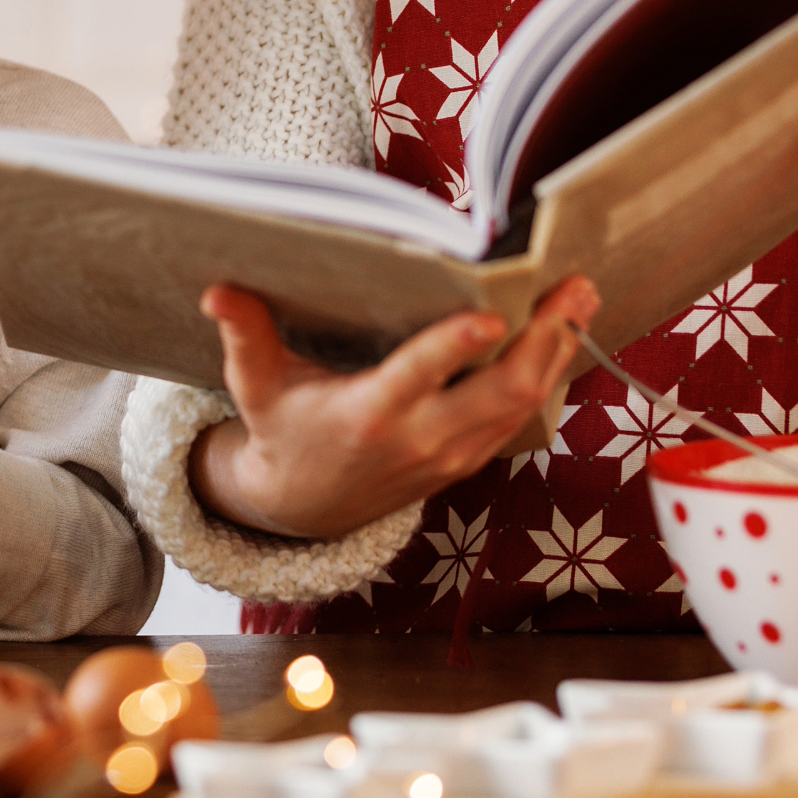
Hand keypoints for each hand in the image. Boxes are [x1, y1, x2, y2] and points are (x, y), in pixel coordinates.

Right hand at [190, 275, 598, 539]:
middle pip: (501, 392)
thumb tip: (216, 290)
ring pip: (523, 406)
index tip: (492, 314)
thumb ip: (244, 335)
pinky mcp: (468, 460)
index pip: (421, 376)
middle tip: (573, 288)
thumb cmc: (284, 432)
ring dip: (558, 353)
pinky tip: (563, 337)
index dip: (457, 347)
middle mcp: (420, 438)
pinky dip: (548, 377)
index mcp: (369, 413)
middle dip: (544, 339)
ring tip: (581, 300)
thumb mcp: (256, 387)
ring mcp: (452, 454)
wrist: (307, 509)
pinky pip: (521, 419)